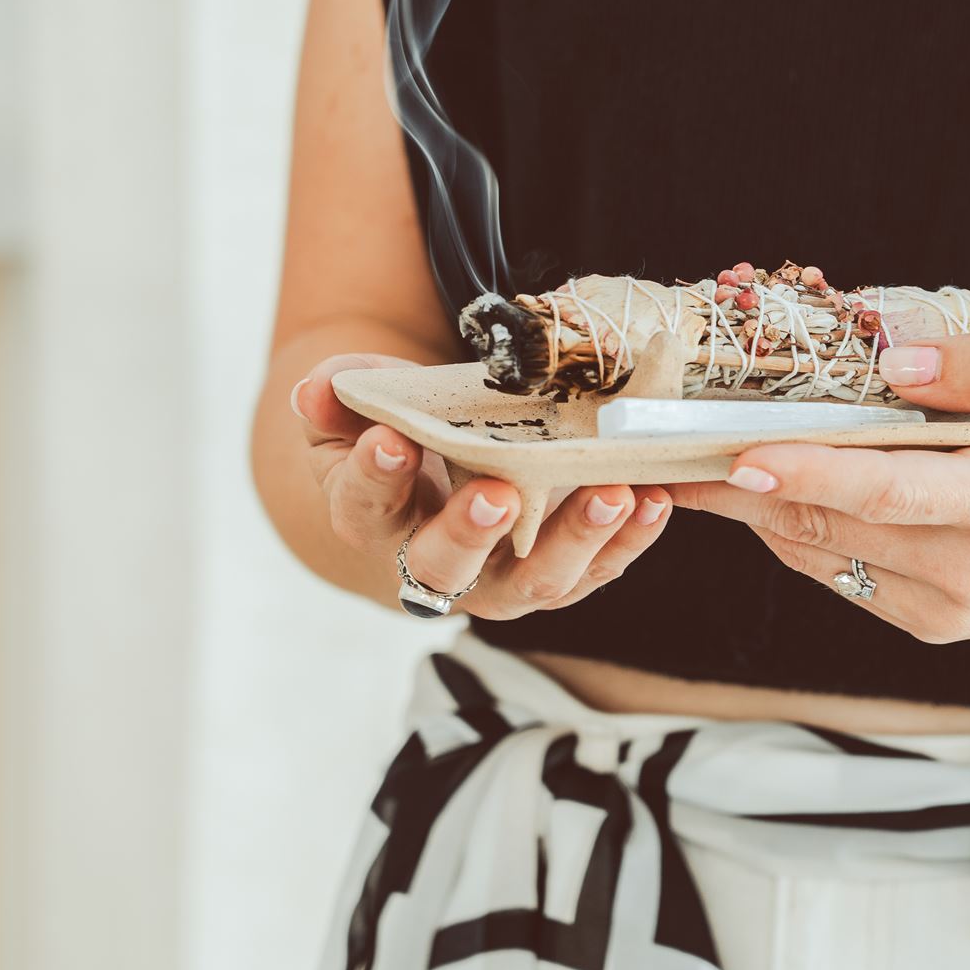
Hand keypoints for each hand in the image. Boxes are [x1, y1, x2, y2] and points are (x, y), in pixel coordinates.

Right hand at [293, 353, 671, 616]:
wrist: (435, 482)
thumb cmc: (396, 439)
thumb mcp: (358, 414)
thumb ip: (337, 402)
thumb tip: (315, 388)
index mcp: (372, 521)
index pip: (365, 506)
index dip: (374, 477)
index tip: (388, 442)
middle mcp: (434, 567)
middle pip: (447, 567)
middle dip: (471, 532)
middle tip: (496, 495)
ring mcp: (502, 581)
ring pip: (536, 582)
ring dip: (575, 540)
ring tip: (612, 495)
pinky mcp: (560, 576)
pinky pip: (596, 570)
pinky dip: (629, 541)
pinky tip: (653, 500)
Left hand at [668, 334, 969, 651]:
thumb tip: (891, 351)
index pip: (885, 490)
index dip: (803, 470)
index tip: (733, 452)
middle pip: (826, 523)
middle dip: (739, 480)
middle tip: (666, 436)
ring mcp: (948, 608)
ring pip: (819, 552)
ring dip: (755, 503)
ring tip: (695, 450)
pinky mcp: (933, 624)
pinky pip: (840, 571)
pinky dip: (798, 525)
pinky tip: (775, 480)